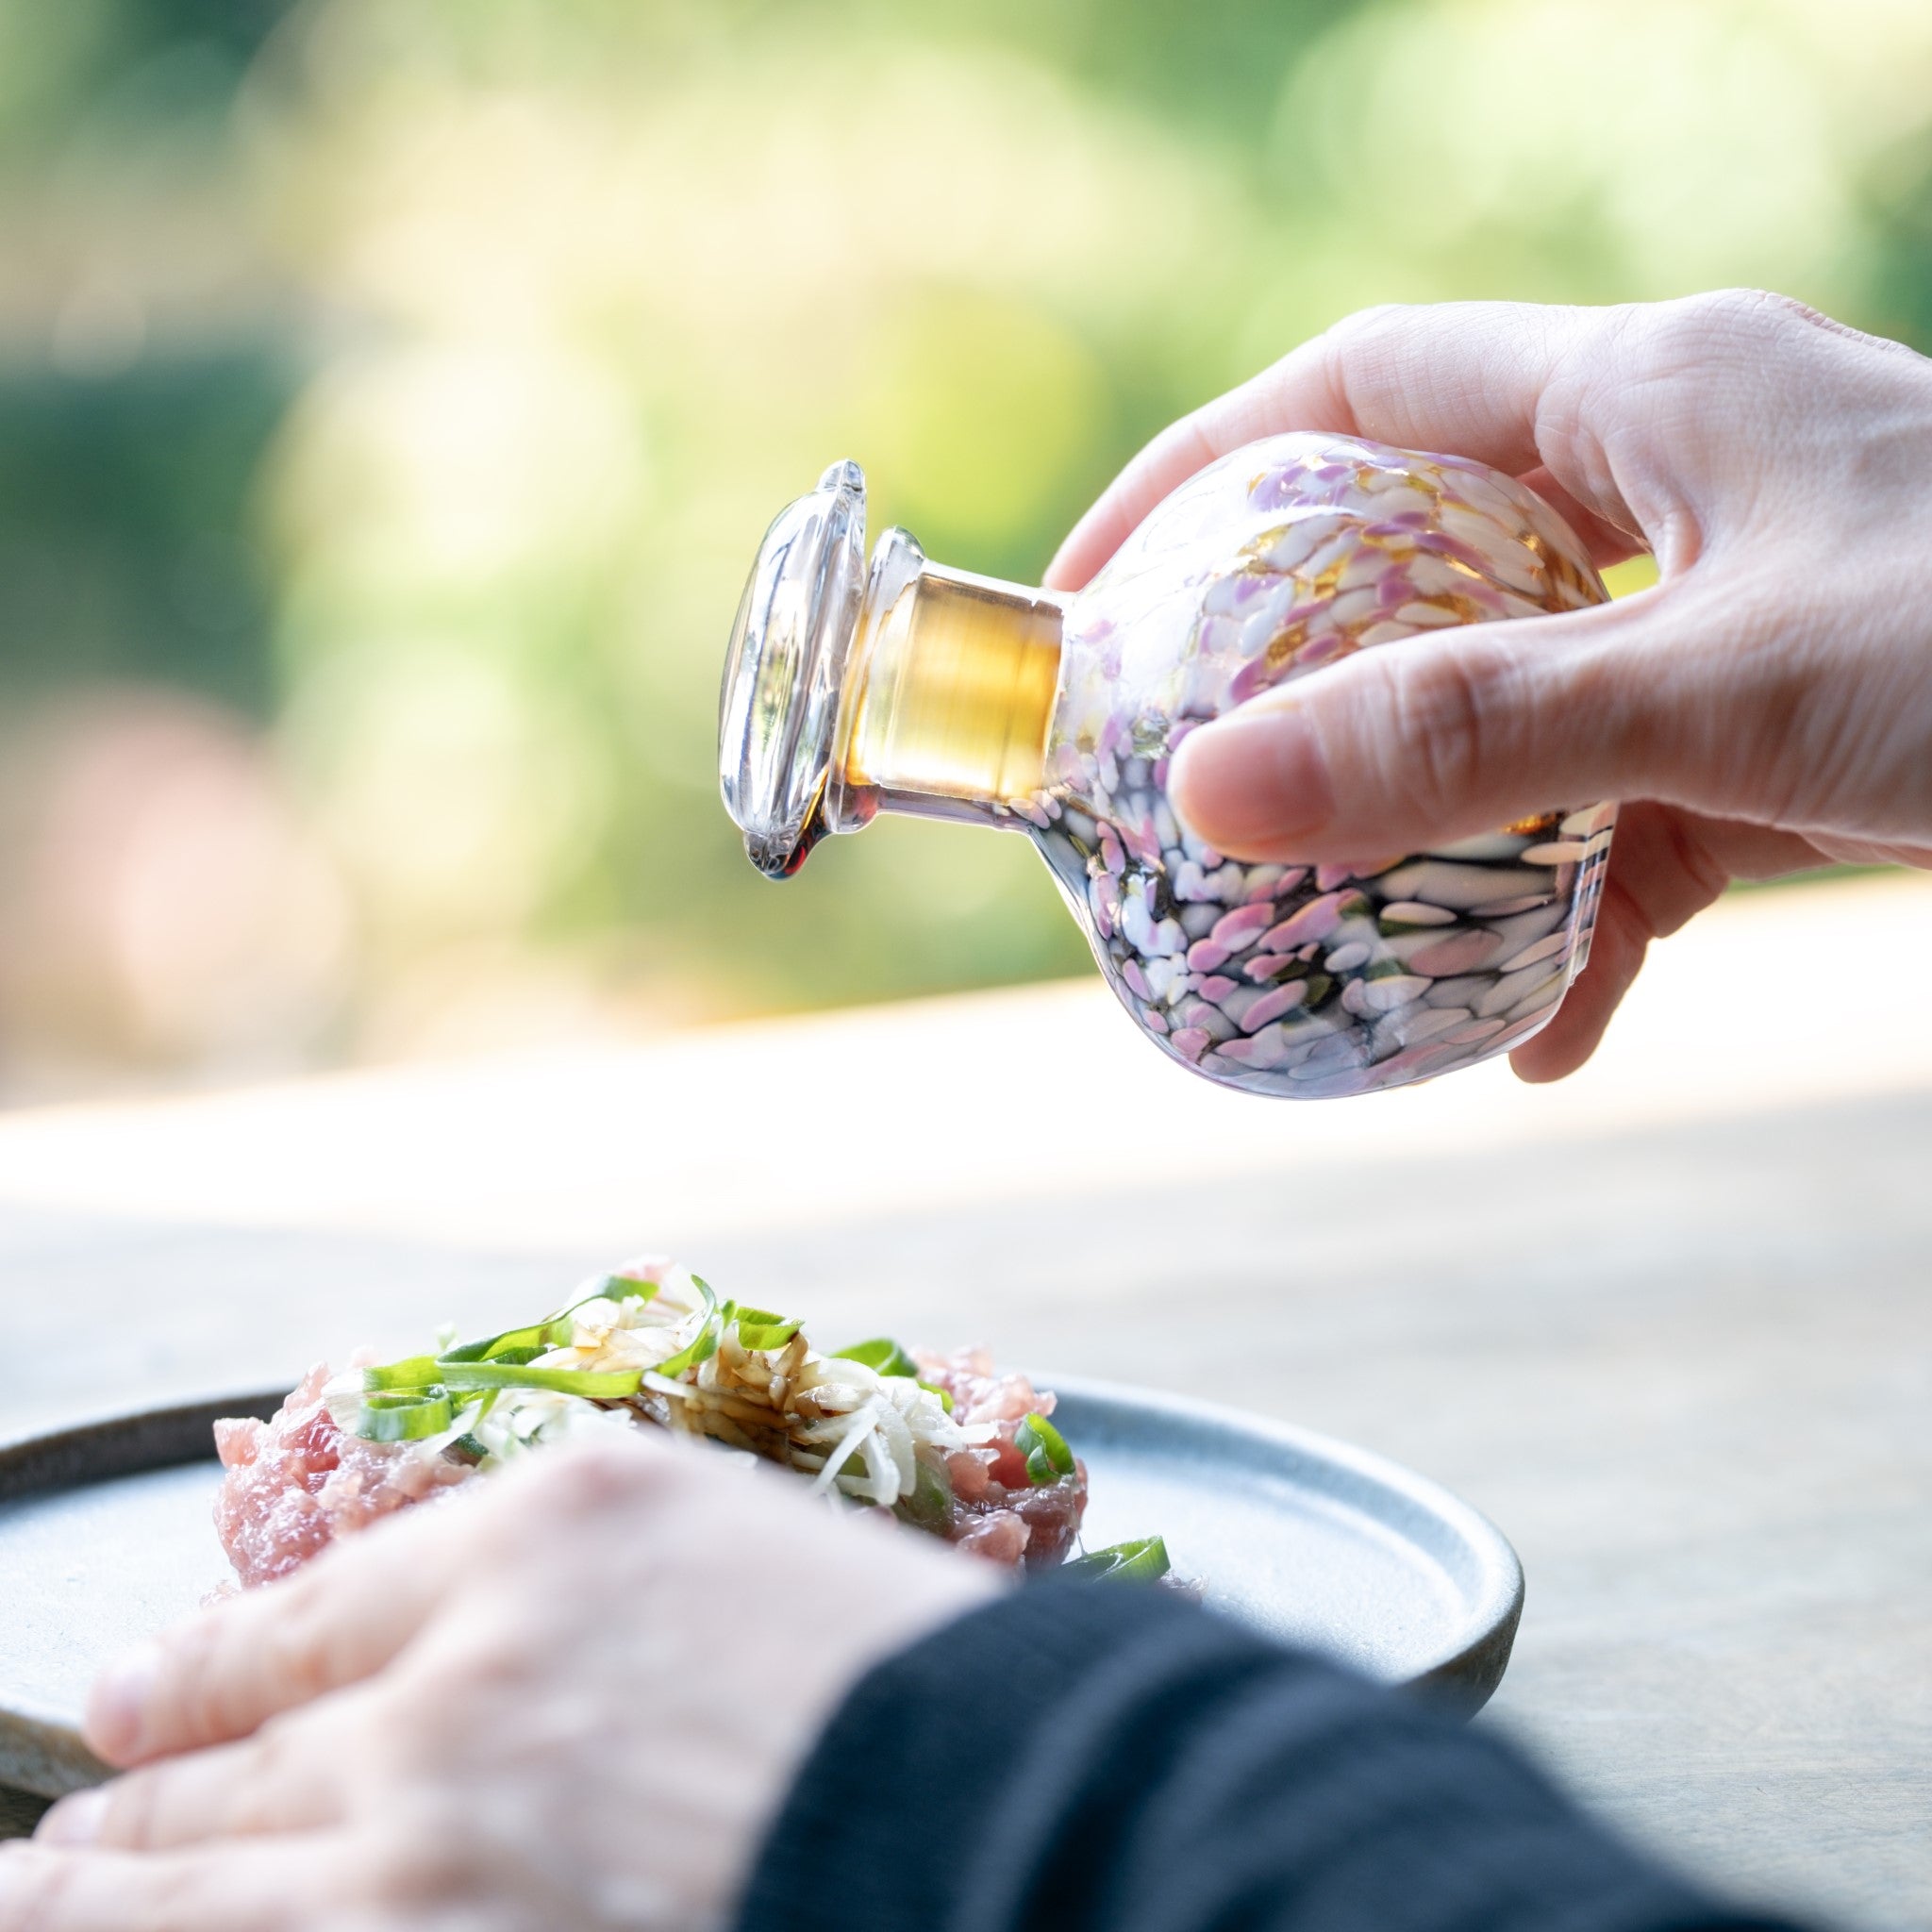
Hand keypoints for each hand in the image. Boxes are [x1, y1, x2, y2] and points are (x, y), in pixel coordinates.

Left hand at [4, 1434, 997, 1930]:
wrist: (1002, 1805)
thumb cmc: (901, 1670)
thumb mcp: (729, 1548)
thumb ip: (564, 1583)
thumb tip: (436, 1663)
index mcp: (549, 1530)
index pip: (306, 1611)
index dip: (195, 1667)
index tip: (129, 1700)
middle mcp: (465, 1677)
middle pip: (231, 1756)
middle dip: (127, 1807)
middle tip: (67, 1830)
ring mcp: (440, 1851)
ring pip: (196, 1889)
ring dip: (100, 1896)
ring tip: (48, 1897)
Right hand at [1048, 291, 1931, 1078]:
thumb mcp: (1719, 692)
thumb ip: (1466, 734)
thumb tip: (1213, 788)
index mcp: (1652, 394)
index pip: (1365, 387)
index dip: (1206, 471)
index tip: (1096, 589)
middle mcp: (1683, 484)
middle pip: (1424, 556)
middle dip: (1304, 674)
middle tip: (1196, 781)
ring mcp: (1739, 613)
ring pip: (1524, 710)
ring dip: (1443, 832)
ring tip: (1356, 946)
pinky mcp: (1794, 735)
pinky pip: (1637, 817)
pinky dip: (1584, 919)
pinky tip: (1553, 1032)